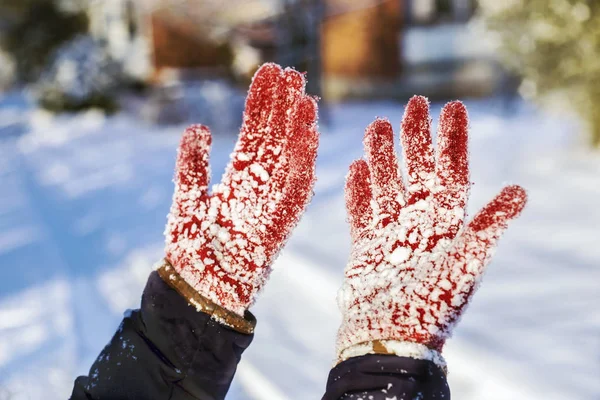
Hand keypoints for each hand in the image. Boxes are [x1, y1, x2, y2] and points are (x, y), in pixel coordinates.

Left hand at [164, 64, 318, 315]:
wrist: (199, 290)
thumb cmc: (192, 249)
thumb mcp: (187, 200)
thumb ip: (192, 164)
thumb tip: (198, 126)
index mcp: (238, 177)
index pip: (254, 132)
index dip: (262, 103)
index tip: (269, 72)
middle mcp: (259, 186)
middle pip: (276, 139)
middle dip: (284, 107)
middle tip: (292, 74)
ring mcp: (271, 204)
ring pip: (289, 160)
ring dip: (297, 130)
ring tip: (304, 99)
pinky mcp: (278, 225)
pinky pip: (294, 192)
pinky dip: (302, 166)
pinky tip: (307, 139)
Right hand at [336, 96, 526, 367]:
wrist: (390, 337)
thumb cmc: (431, 303)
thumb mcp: (466, 262)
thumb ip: (488, 226)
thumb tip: (521, 190)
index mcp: (446, 223)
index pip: (451, 171)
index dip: (453, 139)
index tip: (453, 105)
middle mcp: (419, 223)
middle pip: (418, 170)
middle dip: (416, 137)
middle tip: (413, 102)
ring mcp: (391, 234)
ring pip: (387, 184)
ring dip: (382, 156)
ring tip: (375, 125)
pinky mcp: (366, 248)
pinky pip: (360, 212)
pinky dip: (357, 191)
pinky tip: (354, 168)